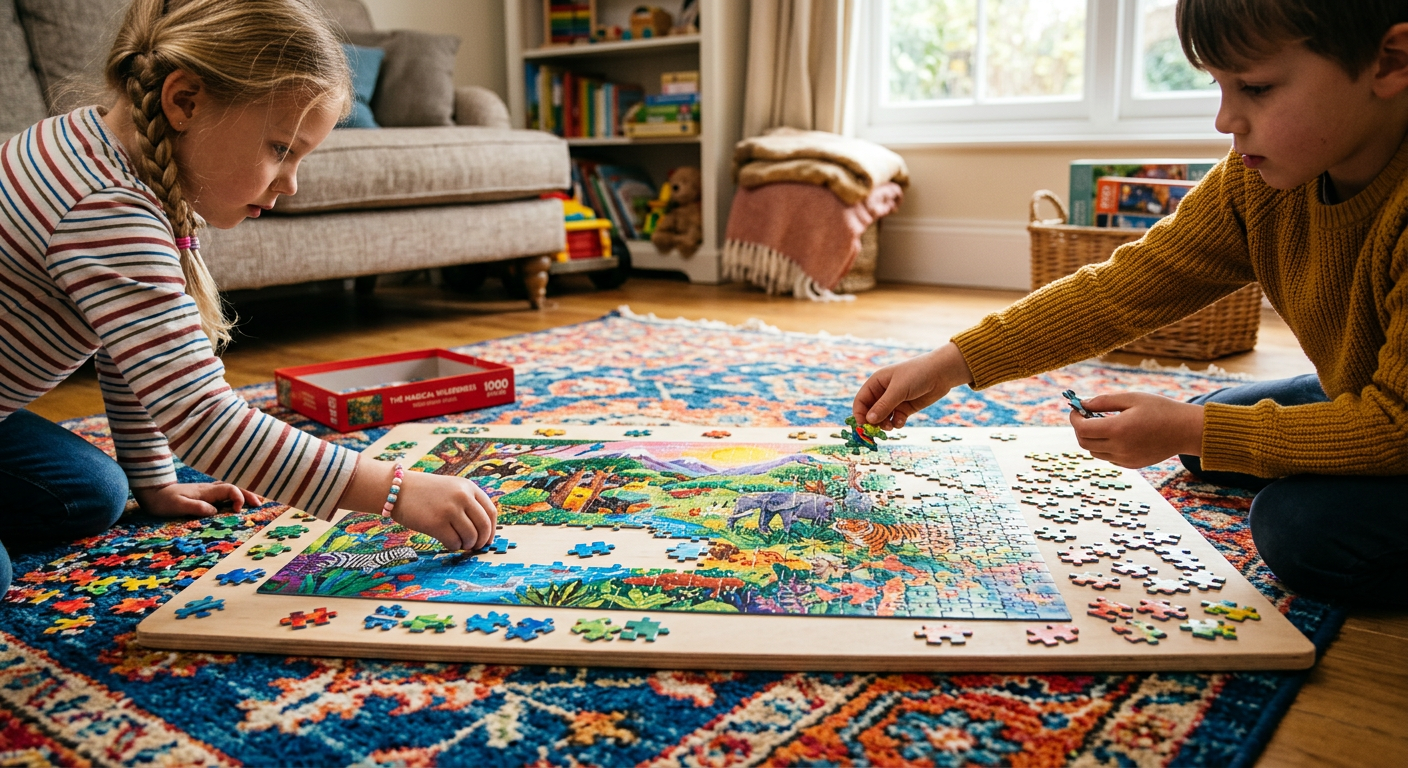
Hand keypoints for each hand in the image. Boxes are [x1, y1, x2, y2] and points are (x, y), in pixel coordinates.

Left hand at [133, 483, 261, 517]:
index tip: (239, 511)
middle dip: (248, 494)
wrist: (150, 491)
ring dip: (243, 493)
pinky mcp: (202, 495)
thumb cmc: (162, 500)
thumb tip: (214, 511)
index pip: (229, 489)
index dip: (239, 497)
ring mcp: (205, 491)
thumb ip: (196, 507)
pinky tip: (236, 501)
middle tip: (260, 504)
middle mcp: (208, 489)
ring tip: (255, 501)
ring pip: (229, 488)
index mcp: (205, 492)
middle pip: (234, 487)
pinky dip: (234, 495)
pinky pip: (223, 492)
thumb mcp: (177, 506)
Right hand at [391, 471, 498, 551]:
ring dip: (467, 545)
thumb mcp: (452, 488)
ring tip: (459, 543)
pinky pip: (454, 542)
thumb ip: (468, 503)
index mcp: (468, 487)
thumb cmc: (425, 493)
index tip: (487, 539)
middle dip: (482, 541)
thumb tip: (485, 532)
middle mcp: (462, 496)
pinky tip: (448, 542)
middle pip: (484, 526)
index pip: (491, 512)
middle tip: (475, 547)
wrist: (397, 489)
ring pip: (470, 537)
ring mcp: (449, 509)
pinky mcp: (436, 523)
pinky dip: (453, 546)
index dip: (492, 530)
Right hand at [852, 343, 973, 428]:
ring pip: (883, 418)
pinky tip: (901, 420)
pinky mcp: (905, 408)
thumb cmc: (917, 374)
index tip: (862, 426)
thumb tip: (869, 420)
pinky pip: (895, 420)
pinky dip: (896, 423)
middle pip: (870, 412)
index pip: (861, 401)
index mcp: (876, 383)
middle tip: (876, 431)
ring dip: (884, 424)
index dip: (860, 414)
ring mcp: (894, 401)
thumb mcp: (898, 389)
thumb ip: (883, 405)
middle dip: (873, 422)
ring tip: (890, 426)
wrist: (941, 373)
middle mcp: (883, 392)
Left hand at [1070, 392, 1203, 467]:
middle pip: (1084, 442)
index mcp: (1118, 430)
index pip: (1082, 429)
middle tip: (1086, 416)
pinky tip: (1116, 434)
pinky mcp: (1132, 465)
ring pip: (1095, 452)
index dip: (1074, 418)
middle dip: (1080, 429)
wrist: (1186, 430)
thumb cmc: (1160, 409)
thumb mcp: (1131, 398)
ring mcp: (1125, 459)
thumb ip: (1104, 401)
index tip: (1076, 409)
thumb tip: (1082, 404)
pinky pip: (1109, 457)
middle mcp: (1119, 448)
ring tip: (1102, 423)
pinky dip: (1105, 447)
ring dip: (1092, 438)